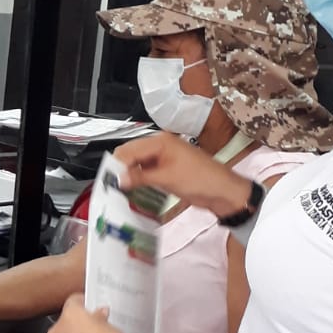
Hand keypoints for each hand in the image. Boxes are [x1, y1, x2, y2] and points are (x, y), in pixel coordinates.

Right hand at [114, 132, 249, 219]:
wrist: (223, 191)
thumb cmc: (201, 180)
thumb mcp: (168, 179)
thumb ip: (141, 177)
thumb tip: (119, 179)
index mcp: (160, 141)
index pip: (129, 149)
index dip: (118, 165)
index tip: (110, 181)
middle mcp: (160, 145)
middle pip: (131, 154)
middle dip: (121, 169)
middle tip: (114, 187)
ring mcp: (163, 157)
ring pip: (137, 163)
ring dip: (129, 175)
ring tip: (121, 190)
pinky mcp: (166, 169)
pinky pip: (145, 171)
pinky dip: (138, 179)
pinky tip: (134, 189)